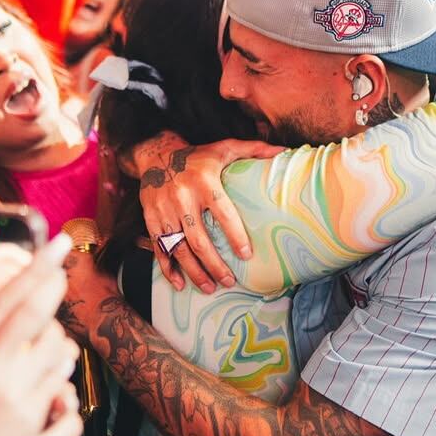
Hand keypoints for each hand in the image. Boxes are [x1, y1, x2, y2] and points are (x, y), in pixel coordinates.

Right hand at [0, 234, 77, 435]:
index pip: (3, 298)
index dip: (34, 267)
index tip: (55, 245)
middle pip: (35, 309)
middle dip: (54, 281)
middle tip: (63, 264)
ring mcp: (13, 390)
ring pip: (55, 343)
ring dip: (57, 334)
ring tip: (45, 340)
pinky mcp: (32, 414)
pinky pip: (58, 375)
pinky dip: (58, 367)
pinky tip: (48, 371)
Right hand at [133, 133, 281, 290]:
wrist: (155, 154)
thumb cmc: (198, 156)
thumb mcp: (224, 148)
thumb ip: (253, 150)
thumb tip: (284, 151)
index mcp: (204, 181)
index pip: (223, 213)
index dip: (235, 236)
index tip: (246, 255)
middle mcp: (183, 197)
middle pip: (200, 240)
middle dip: (215, 265)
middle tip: (229, 281)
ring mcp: (165, 210)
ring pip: (179, 249)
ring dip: (195, 272)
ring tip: (210, 287)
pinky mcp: (150, 218)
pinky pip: (159, 248)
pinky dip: (168, 268)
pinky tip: (179, 283)